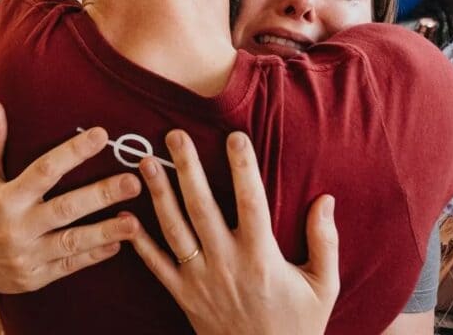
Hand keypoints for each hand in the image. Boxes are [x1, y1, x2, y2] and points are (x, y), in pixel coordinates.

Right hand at [0, 102, 141, 299]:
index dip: (73, 152)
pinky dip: (94, 255)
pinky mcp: (35, 277)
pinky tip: (118, 244)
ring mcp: (27, 255)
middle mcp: (17, 226)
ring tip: (135, 223)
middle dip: (101, 195)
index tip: (102, 135)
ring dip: (105, 232)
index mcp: (7, 198)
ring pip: (72, 242)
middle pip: (66, 208)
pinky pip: (69, 266)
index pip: (45, 170)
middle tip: (133, 182)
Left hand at [126, 130, 339, 334]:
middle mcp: (226, 263)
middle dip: (187, 168)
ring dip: (159, 195)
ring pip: (174, 230)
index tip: (234, 136)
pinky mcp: (183, 295)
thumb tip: (326, 200)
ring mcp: (200, 280)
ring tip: (147, 163)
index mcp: (261, 257)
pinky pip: (156, 266)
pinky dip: (139, 243)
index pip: (251, 202)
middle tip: (174, 136)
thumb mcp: (324, 285)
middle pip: (202, 207)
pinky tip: (125, 216)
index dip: (243, 168)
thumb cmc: (298, 325)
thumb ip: (325, 241)